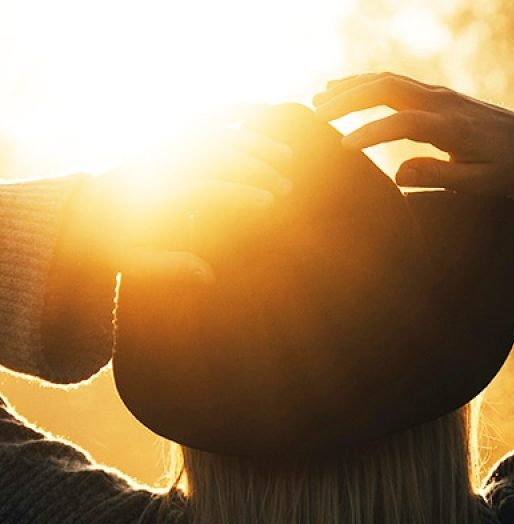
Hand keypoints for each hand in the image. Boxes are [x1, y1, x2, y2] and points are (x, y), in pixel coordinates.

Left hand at [56, 106, 293, 283]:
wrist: (84, 214)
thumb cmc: (113, 245)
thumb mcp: (133, 264)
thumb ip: (171, 268)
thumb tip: (208, 276)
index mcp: (155, 197)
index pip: (205, 189)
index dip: (238, 193)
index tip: (269, 202)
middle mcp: (162, 165)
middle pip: (216, 157)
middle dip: (256, 169)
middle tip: (286, 187)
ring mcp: (165, 147)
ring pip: (215, 133)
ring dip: (253, 141)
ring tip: (286, 156)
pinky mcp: (168, 138)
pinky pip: (203, 118)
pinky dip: (233, 112)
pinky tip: (262, 112)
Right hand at [313, 72, 513, 196]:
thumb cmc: (508, 169)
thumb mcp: (482, 183)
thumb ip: (440, 177)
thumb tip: (398, 174)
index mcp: (453, 127)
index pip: (403, 123)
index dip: (372, 132)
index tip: (343, 147)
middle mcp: (442, 103)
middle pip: (387, 88)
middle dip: (349, 99)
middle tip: (315, 115)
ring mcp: (438, 94)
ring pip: (387, 80)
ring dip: (352, 88)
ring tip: (318, 102)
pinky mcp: (436, 95)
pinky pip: (395, 83)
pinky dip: (366, 84)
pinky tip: (343, 90)